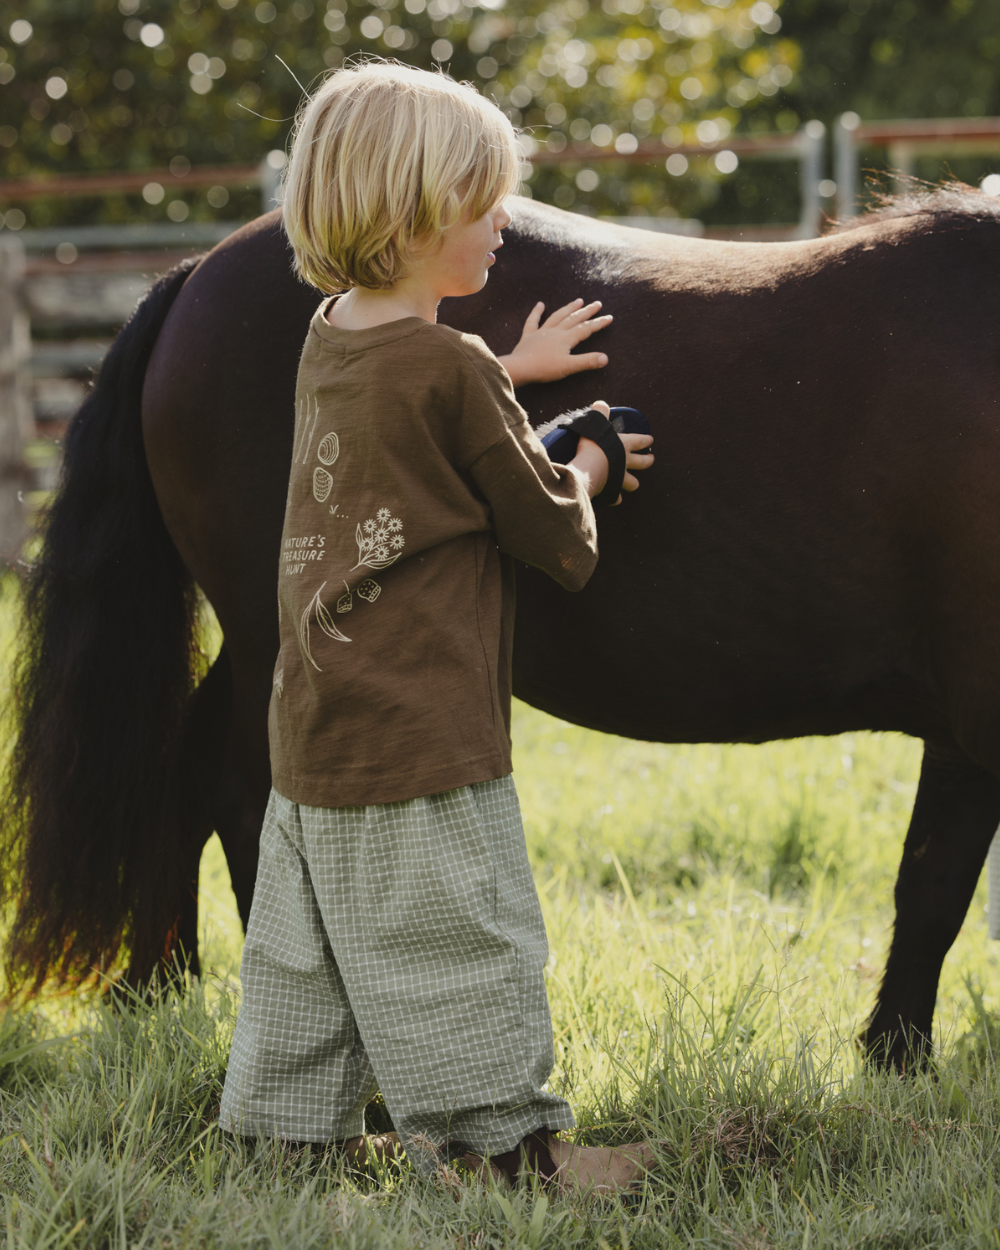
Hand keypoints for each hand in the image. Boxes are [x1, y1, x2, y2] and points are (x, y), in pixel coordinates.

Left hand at [498, 299, 612, 387]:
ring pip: (557, 316)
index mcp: (566, 339)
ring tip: (578, 301)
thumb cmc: (544, 369)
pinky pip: (533, 321)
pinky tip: (540, 304)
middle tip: (597, 304)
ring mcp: (541, 332)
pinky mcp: (528, 336)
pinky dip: (536, 312)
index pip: (586, 329)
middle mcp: (555, 331)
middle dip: (587, 311)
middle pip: (574, 318)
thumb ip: (587, 361)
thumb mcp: (569, 367)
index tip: (609, 317)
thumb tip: (606, 358)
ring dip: (568, 308)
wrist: (519, 368)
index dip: (598, 323)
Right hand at [569, 401, 653, 504]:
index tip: (650, 440)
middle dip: (647, 460)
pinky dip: (615, 497)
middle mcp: (625, 462)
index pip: (639, 441)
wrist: (589, 468)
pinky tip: (614, 498)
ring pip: (632, 483)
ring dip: (633, 483)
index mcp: (624, 445)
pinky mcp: (611, 490)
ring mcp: (619, 477)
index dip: (645, 440)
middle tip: (650, 459)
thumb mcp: (595, 423)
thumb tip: (601, 404)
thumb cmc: (593, 444)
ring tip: (633, 483)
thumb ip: (599, 413)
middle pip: (642, 463)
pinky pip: (615, 496)